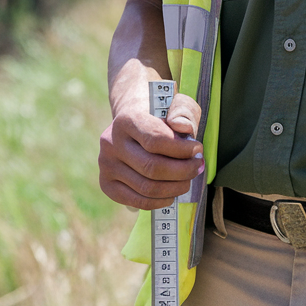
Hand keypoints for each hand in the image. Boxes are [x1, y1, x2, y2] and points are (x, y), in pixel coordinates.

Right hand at [98, 91, 204, 208]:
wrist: (134, 120)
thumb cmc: (160, 113)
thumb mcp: (176, 104)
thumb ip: (183, 113)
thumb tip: (183, 127)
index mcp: (126, 119)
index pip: (156, 140)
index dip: (181, 149)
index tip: (198, 150)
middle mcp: (111, 143)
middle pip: (151, 167)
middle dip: (182, 171)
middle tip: (197, 167)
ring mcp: (106, 165)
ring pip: (146, 187)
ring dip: (174, 188)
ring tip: (188, 179)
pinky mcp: (106, 184)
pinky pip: (136, 201)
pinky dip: (159, 201)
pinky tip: (172, 193)